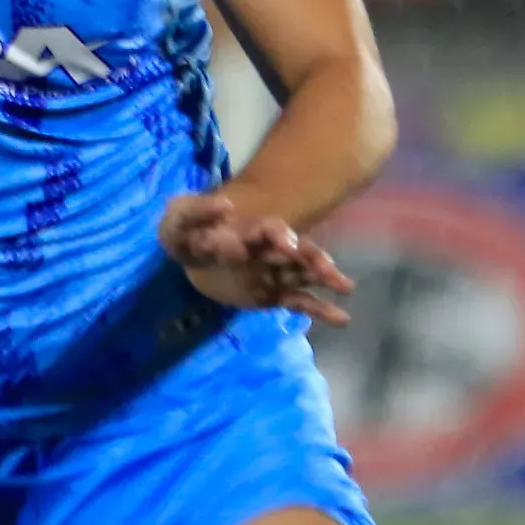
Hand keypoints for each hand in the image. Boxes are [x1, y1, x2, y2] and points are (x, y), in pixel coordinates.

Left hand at [158, 194, 353, 325]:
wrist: (189, 253)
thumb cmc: (185, 230)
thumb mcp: (179, 216)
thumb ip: (197, 211)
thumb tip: (225, 206)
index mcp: (248, 230)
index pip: (269, 230)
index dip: (279, 235)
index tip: (288, 244)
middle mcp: (268, 250)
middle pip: (295, 251)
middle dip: (311, 257)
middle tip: (327, 267)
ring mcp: (273, 273)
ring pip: (303, 275)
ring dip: (323, 278)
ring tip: (344, 286)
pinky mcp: (272, 295)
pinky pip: (299, 302)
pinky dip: (320, 310)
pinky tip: (342, 318)